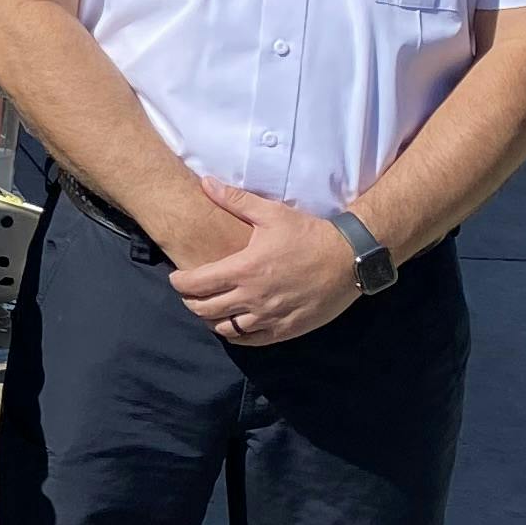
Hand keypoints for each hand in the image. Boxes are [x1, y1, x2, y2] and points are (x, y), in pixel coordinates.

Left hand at [167, 184, 361, 348]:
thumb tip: (206, 182)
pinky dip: (236, 336)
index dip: (179, 283)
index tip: (176, 278)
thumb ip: (235, 200)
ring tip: (209, 310)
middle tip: (189, 294)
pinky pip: (251, 341)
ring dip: (211, 321)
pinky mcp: (286, 329)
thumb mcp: (271, 213)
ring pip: (226, 329)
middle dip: (190, 302)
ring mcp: (269, 317)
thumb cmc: (309, 234)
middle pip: (205, 310)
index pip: (196, 284)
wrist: (349, 259)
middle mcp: (253, 297)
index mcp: (244, 269)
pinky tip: (234, 326)